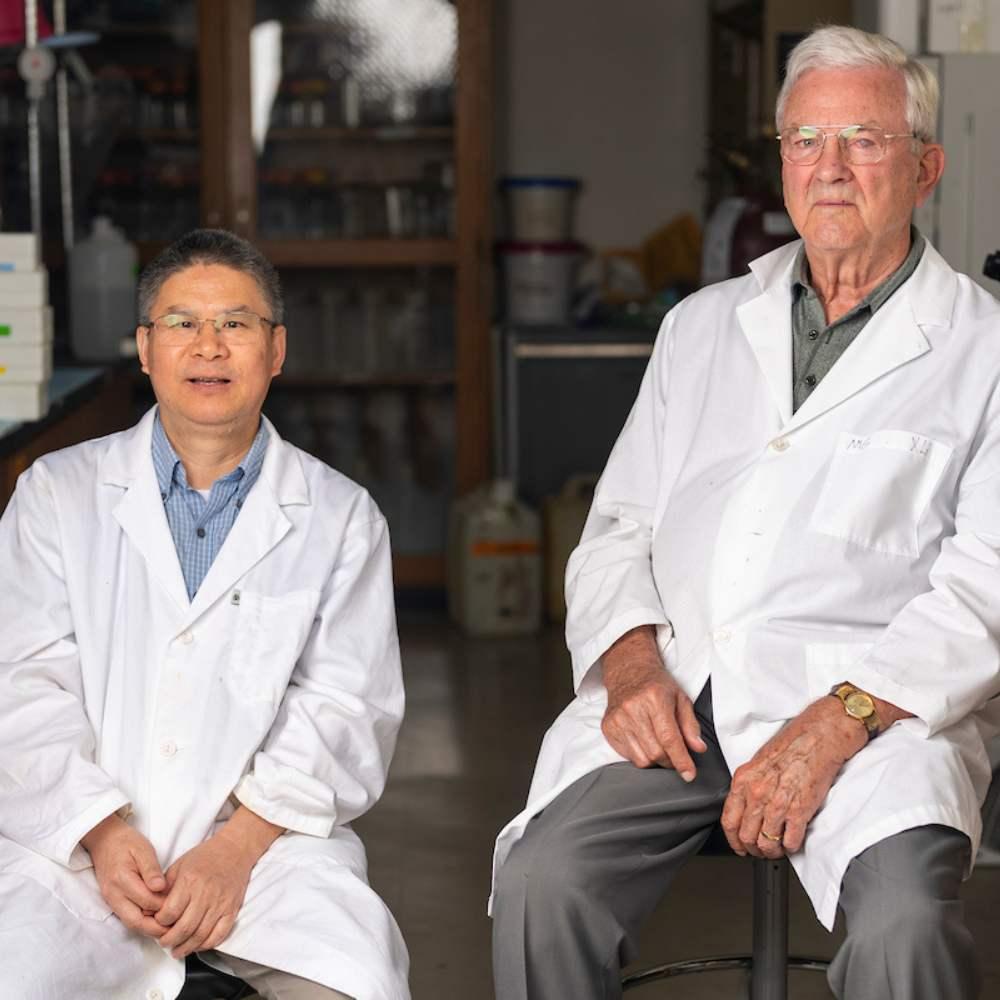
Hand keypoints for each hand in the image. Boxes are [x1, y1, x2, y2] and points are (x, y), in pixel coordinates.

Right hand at [81, 814, 167, 938]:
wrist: (104, 841)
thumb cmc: (126, 842)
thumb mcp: (143, 849)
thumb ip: (151, 869)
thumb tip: (160, 887)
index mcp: (122, 879)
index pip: (146, 901)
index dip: (163, 905)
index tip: (179, 904)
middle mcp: (114, 894)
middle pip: (135, 921)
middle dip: (156, 928)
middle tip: (176, 927)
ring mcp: (111, 900)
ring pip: (130, 923)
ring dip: (149, 928)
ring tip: (169, 927)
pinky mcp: (112, 902)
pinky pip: (127, 918)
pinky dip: (142, 922)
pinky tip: (156, 919)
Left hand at [153, 835, 254, 957]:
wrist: (234, 850)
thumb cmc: (204, 857)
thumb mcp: (178, 866)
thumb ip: (163, 888)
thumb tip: (148, 910)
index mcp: (190, 881)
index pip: (170, 912)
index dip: (159, 923)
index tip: (157, 924)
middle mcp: (206, 893)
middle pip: (184, 928)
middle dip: (169, 940)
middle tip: (164, 942)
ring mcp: (221, 903)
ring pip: (200, 935)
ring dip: (186, 947)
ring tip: (177, 950)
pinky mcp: (232, 909)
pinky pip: (219, 934)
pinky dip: (206, 945)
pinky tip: (197, 945)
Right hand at [601, 626, 706, 776]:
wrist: (628, 671)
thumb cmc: (657, 685)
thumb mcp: (681, 699)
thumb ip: (691, 725)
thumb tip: (698, 748)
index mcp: (654, 698)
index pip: (669, 738)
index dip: (681, 760)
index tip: (689, 774)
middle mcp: (632, 709)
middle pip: (655, 752)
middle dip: (670, 761)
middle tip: (676, 756)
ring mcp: (617, 719)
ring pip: (641, 759)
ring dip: (655, 760)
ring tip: (660, 748)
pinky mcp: (608, 727)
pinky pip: (627, 756)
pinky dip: (640, 755)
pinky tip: (645, 742)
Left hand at [720, 696, 866, 858]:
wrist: (817, 738)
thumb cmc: (791, 747)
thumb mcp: (758, 763)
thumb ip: (749, 786)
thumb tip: (745, 809)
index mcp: (743, 781)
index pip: (729, 821)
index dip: (733, 840)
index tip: (739, 846)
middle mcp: (757, 793)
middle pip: (746, 836)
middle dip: (753, 849)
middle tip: (760, 850)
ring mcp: (778, 804)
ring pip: (766, 843)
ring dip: (772, 851)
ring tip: (778, 848)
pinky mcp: (800, 811)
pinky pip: (790, 841)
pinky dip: (791, 846)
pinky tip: (793, 841)